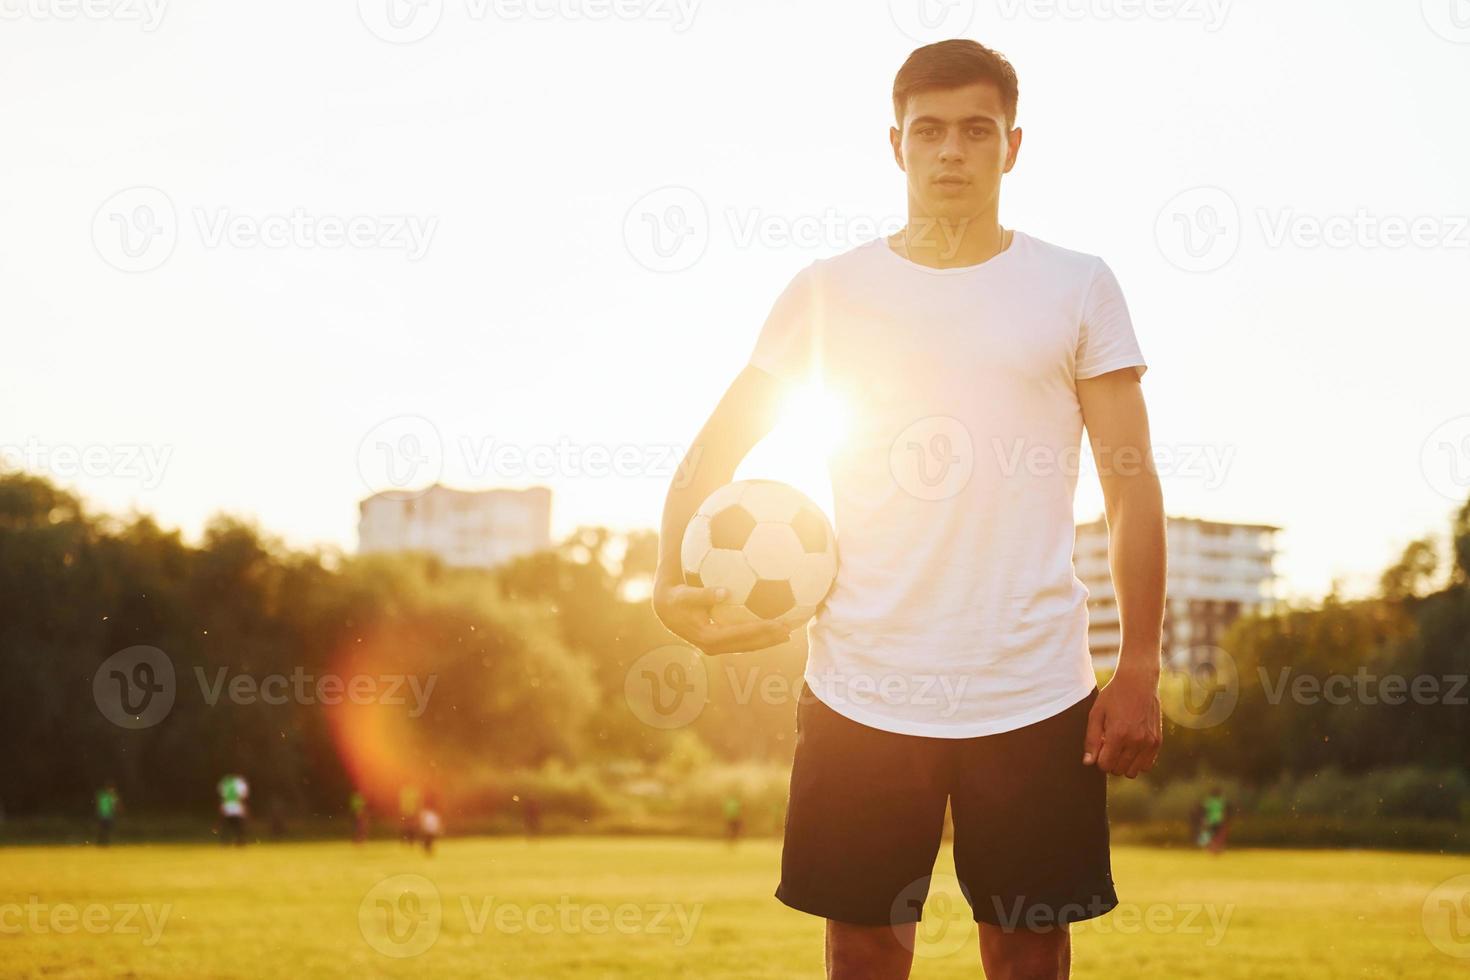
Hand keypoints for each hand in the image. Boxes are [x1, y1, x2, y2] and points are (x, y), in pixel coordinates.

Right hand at [652, 580, 791, 655]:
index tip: (779, 624)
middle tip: (789, 631)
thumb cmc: (676, 597)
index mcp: (708, 638)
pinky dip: (757, 635)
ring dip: (766, 640)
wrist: (665, 608)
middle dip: (769, 639)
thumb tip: (726, 592)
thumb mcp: (685, 595)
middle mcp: (713, 646)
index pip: (741, 635)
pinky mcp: (718, 641)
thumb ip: (704, 595)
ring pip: (746, 645)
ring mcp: (716, 646)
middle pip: (747, 645)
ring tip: (786, 633)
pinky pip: (742, 640)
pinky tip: (771, 626)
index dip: (761, 631)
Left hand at [1082, 664, 1161, 777]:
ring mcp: (1149, 742)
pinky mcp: (1157, 741)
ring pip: (1133, 772)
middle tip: (1108, 746)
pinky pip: (1147, 765)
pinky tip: (1131, 748)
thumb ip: (1091, 740)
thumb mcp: (1096, 714)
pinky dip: (1137, 762)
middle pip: (1118, 770)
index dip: (1099, 759)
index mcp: (1118, 734)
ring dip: (1124, 765)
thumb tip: (1088, 763)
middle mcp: (1136, 741)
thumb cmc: (1113, 696)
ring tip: (1120, 748)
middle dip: (1110, 762)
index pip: (1105, 765)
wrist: (1139, 682)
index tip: (1099, 747)